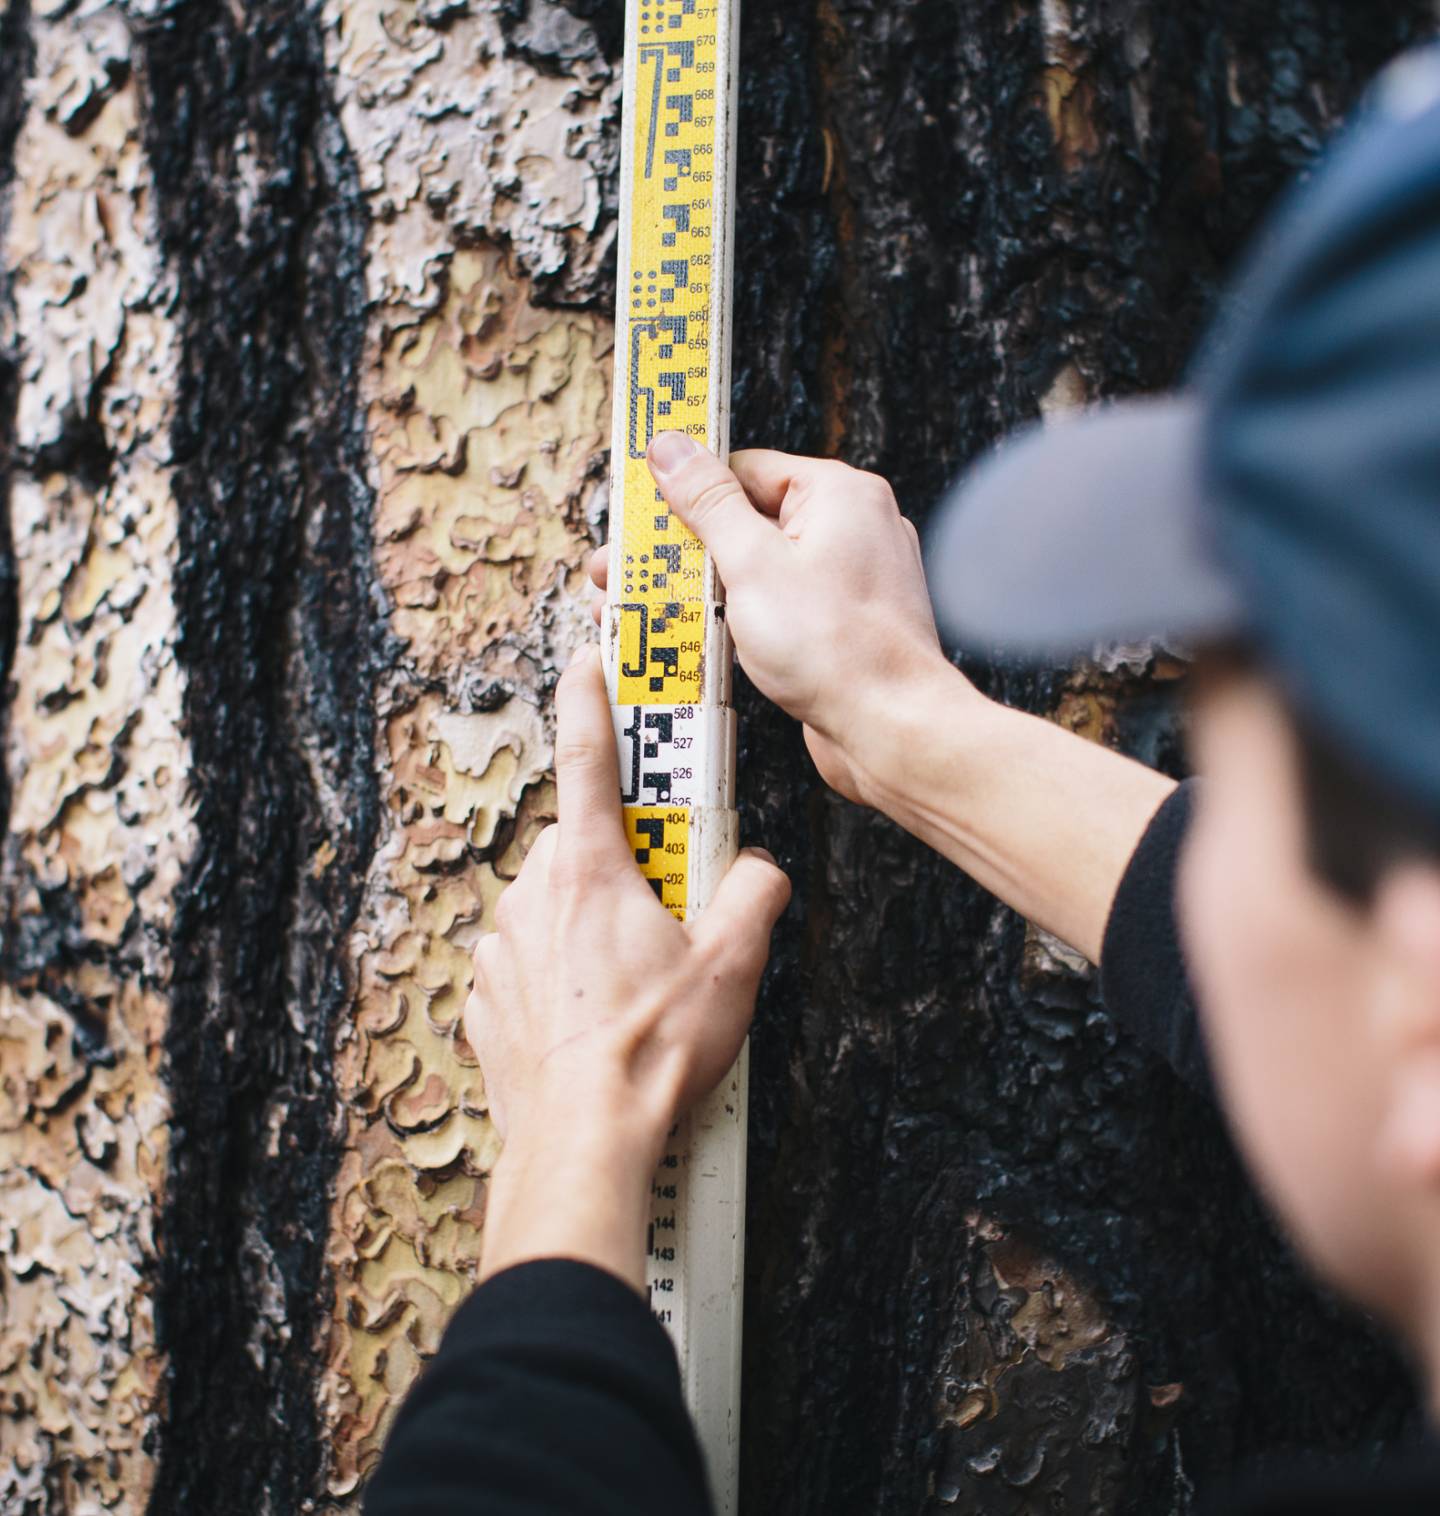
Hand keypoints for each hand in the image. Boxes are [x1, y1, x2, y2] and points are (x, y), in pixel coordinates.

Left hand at [465, 644, 789, 1287]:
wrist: (580, 1145)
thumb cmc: (649, 1056)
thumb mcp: (731, 967)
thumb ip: (755, 894)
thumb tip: (760, 869)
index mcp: (591, 873)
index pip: (586, 758)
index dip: (590, 698)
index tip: (589, 661)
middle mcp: (535, 897)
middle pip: (587, 847)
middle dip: (629, 866)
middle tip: (671, 915)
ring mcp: (502, 948)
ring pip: (556, 905)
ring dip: (594, 923)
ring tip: (636, 984)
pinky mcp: (486, 995)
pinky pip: (530, 958)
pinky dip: (561, 971)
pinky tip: (597, 1014)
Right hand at [587, 434, 962, 805]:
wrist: (891, 729)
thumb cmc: (836, 649)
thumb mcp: (752, 564)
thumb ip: (708, 502)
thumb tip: (672, 447)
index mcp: (839, 494)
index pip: (744, 469)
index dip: (684, 492)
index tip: (638, 515)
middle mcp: (851, 528)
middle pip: (745, 519)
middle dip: (681, 549)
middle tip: (624, 570)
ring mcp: (848, 579)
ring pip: (758, 568)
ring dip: (702, 587)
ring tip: (645, 608)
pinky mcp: (840, 625)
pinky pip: (777, 606)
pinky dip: (737, 618)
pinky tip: (696, 638)